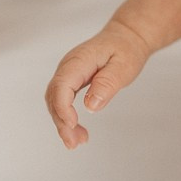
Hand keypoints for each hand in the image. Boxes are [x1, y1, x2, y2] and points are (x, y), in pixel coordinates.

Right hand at [45, 18, 149, 146]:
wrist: (126, 37)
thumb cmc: (126, 49)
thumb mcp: (123, 65)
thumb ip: (107, 83)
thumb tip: (91, 105)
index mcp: (79, 60)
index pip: (62, 85)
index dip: (64, 107)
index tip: (73, 124)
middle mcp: (68, 66)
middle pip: (54, 96)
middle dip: (61, 122)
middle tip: (74, 143)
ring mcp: (67, 73)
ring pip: (56, 102)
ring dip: (63, 123)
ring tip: (77, 142)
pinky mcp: (71, 80)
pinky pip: (62, 100)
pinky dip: (67, 117)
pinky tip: (78, 131)